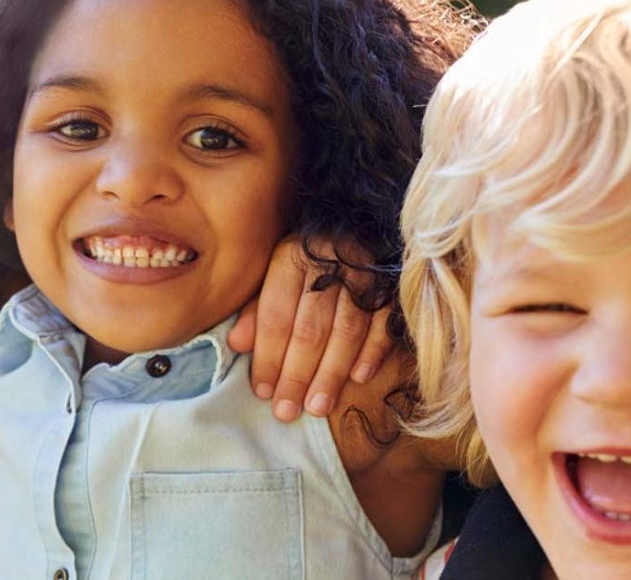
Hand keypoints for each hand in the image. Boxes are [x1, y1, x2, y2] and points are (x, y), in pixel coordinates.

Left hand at [227, 235, 390, 421]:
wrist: (360, 220)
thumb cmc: (307, 255)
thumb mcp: (273, 270)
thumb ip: (257, 308)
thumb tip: (236, 345)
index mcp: (291, 258)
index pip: (276, 316)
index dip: (268, 356)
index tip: (262, 391)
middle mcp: (328, 265)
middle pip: (311, 328)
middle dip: (297, 374)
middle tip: (287, 411)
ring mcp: (365, 275)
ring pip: (347, 331)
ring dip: (331, 373)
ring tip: (317, 407)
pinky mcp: (393, 285)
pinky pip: (384, 322)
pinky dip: (372, 351)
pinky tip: (359, 378)